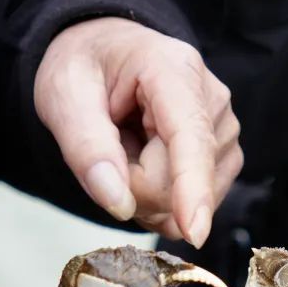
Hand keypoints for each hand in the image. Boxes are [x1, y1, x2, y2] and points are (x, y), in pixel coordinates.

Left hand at [34, 17, 242, 247]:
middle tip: (110, 148)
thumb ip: (87, 149)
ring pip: (186, 199)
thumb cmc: (85, 67)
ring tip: (129, 148)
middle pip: (178, 181)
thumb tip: (119, 204)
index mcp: (174, 70)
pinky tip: (147, 162)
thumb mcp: (63, 97)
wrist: (104, 54)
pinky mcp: (223, 154)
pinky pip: (191, 204)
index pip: (190, 137)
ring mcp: (223, 129)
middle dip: (135, 185)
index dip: (191, 188)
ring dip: (146, 192)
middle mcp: (212, 99)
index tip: (194, 232)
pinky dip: (160, 197)